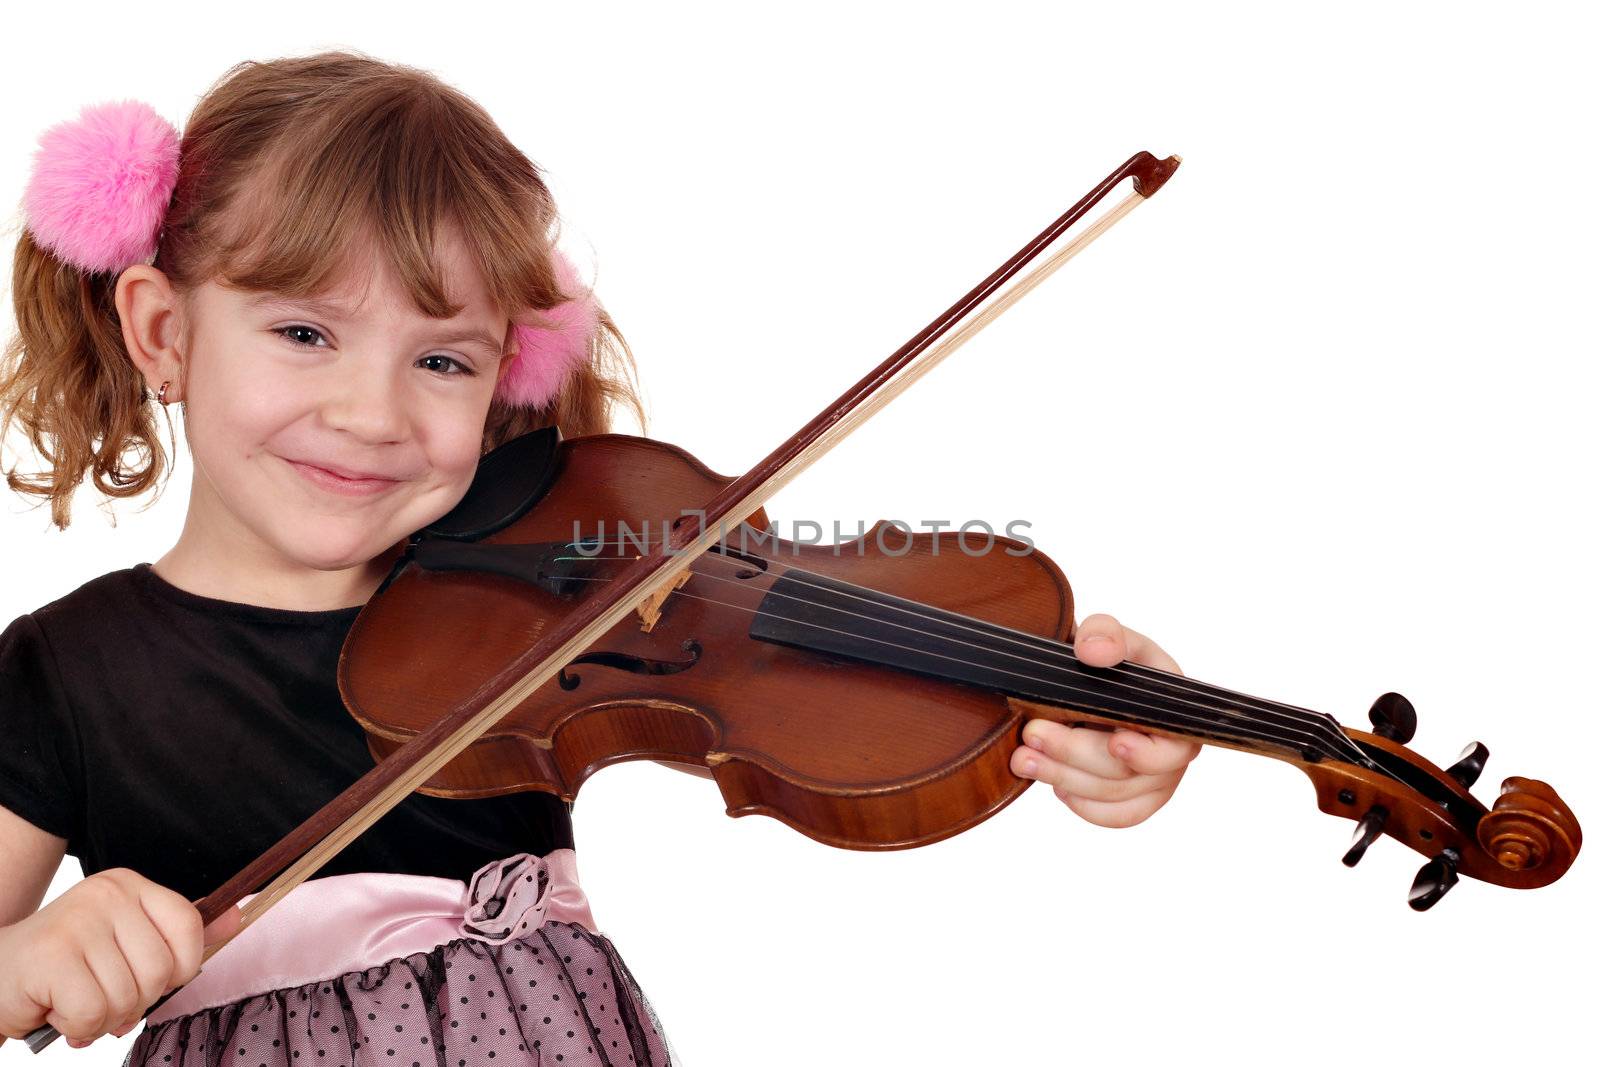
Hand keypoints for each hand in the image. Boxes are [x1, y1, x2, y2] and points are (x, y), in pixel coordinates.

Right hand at [0, 868, 239, 1046]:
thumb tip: (238, 917)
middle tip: (101, 997)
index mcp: (130, 886)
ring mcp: (78, 922)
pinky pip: (94, 1012)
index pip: (188, 926)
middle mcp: (107, 894)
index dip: (178, 967)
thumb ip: (178, 934)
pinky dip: (78, 1027)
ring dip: (103, 1018)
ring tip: (75, 1002)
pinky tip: (57, 1011)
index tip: (150, 978)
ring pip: (128, 996)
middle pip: (161, 970)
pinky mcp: (52, 956)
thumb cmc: (67, 965)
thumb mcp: (127, 940)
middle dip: (135, 1002)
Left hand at [1010, 612, 1200, 827]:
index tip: (1116, 742)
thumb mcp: (1109, 635)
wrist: (1095, 684)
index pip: (1172, 747)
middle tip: (1032, 734)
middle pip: (1126, 772)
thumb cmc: (1110, 662)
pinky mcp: (1132, 799)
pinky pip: (1109, 815)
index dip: (1146, 752)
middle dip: (1074, 754)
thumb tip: (1094, 650)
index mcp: (1176, 712)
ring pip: (1110, 795)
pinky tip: (1055, 783)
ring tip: (1023, 758)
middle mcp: (1172, 751)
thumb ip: (1105, 632)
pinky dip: (1080, 803)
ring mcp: (1154, 780)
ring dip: (1062, 777)